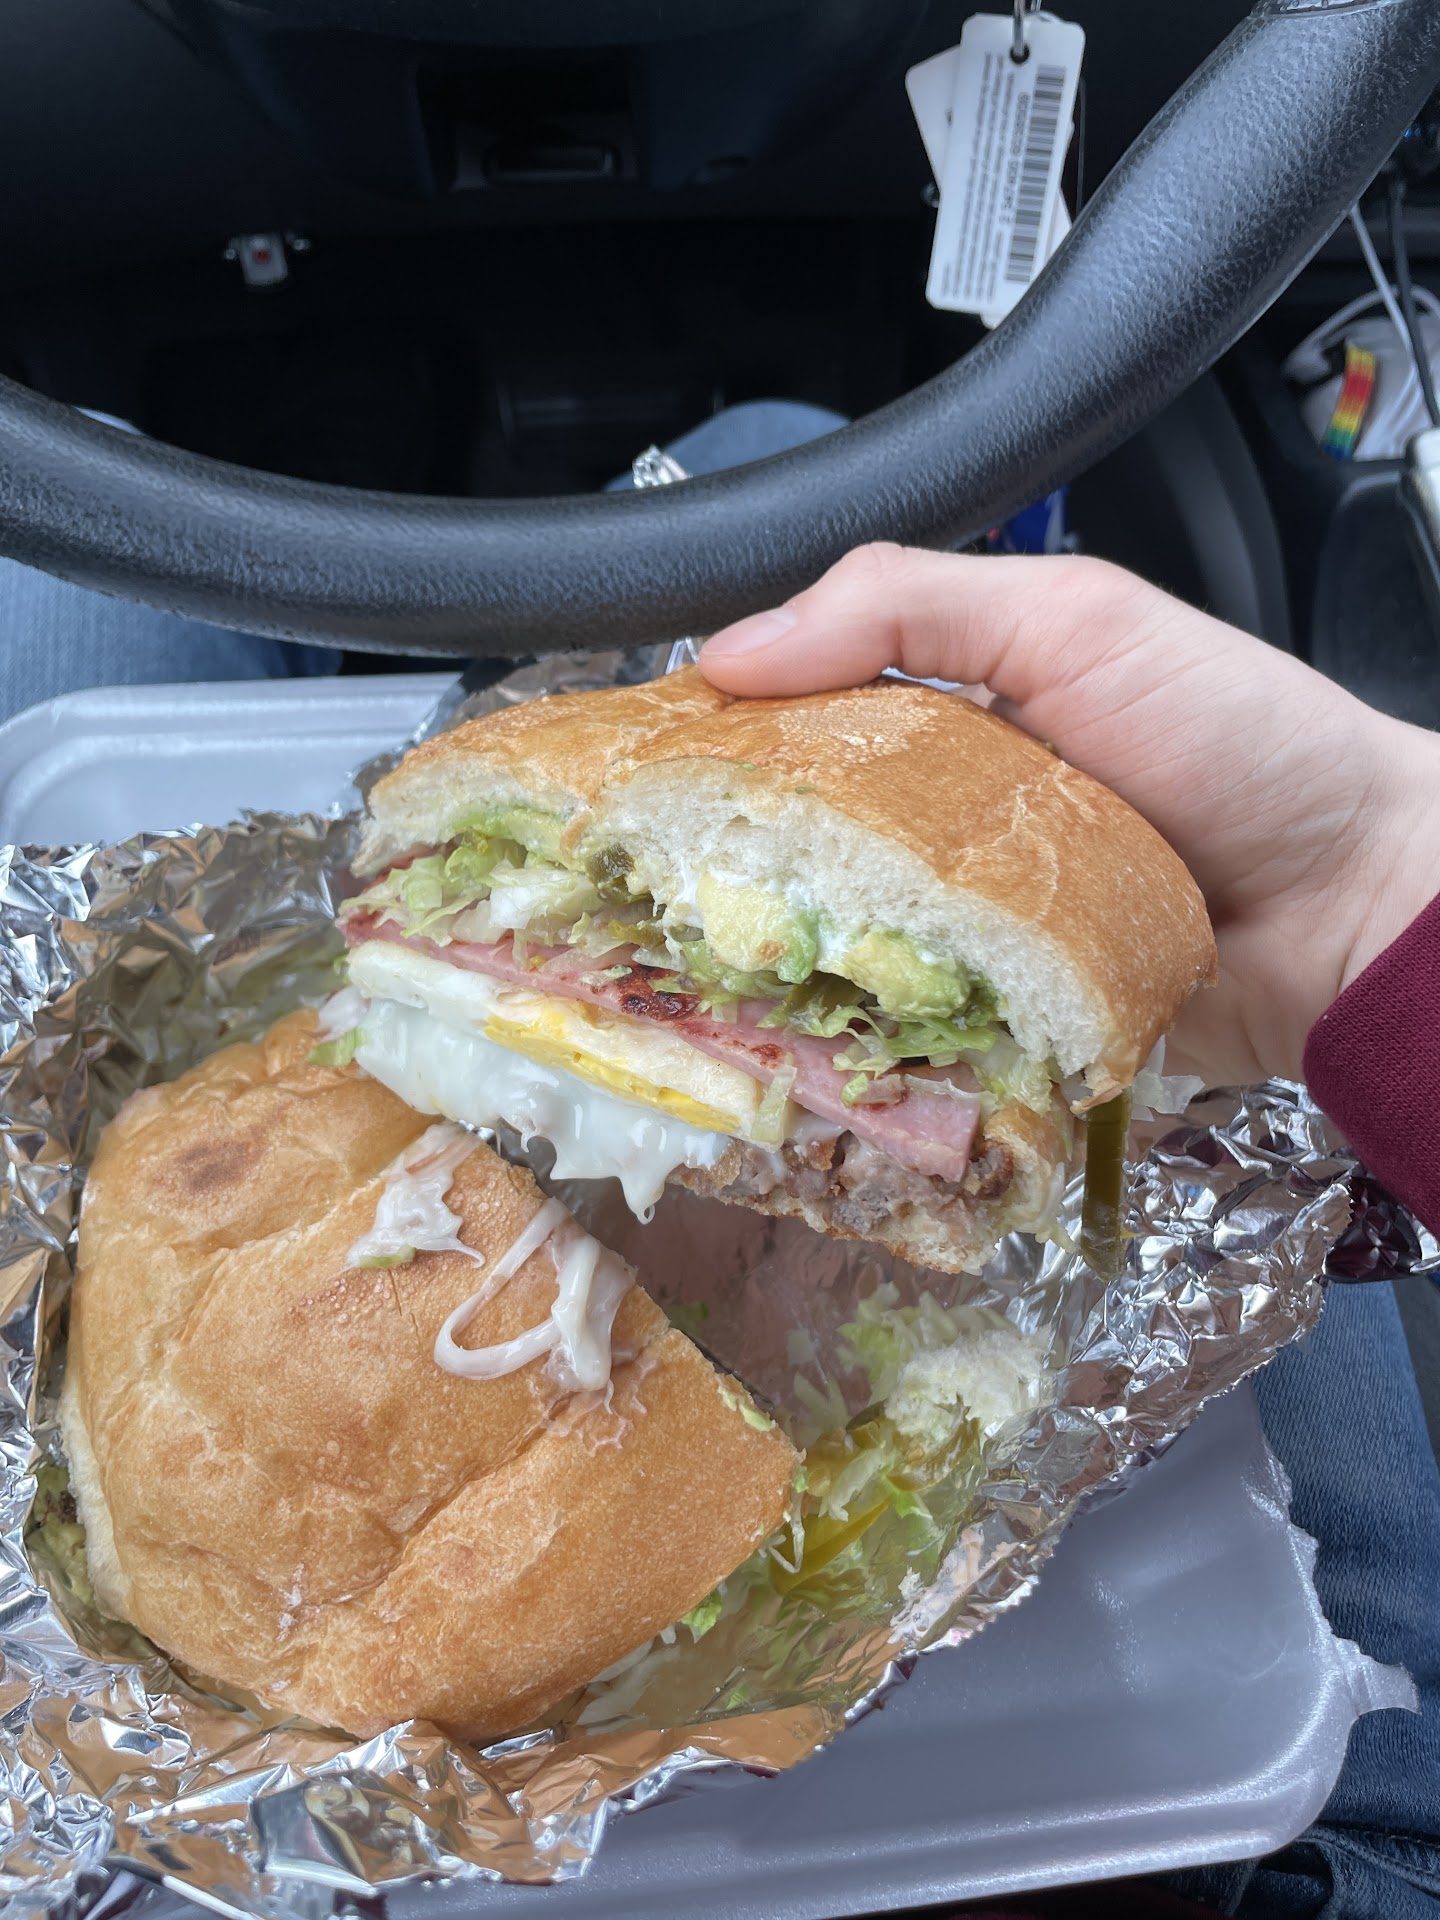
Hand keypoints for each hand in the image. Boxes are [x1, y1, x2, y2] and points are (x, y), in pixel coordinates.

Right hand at [699, 545, 1439, 1085]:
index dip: (712, 738)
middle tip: (633, 888)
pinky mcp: (990, 1022)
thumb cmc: (1240, 741)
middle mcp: (942, 823)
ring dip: (773, 963)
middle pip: (796, 843)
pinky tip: (787, 1041)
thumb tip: (736, 648)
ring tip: (685, 975)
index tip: (629, 770)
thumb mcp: (1074, 617)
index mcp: (946, 712)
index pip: (793, 714)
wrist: (1359, 906)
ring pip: (831, 947)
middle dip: (720, 865)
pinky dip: (851, 1037)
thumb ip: (909, 604)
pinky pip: (898, 1030)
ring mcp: (964, 930)